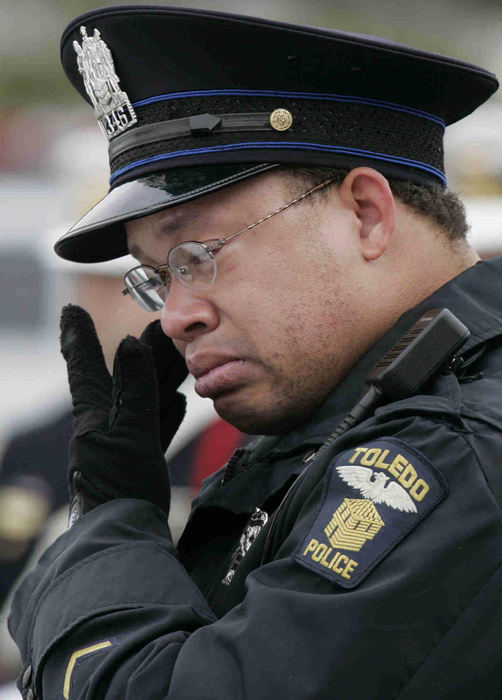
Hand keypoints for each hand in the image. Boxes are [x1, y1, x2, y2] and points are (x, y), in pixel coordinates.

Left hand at [60, 305, 187, 522]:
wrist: (123, 540)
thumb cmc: (121, 487)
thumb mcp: (128, 432)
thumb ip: (132, 390)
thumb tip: (130, 344)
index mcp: (93, 415)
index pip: (86, 366)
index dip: (79, 338)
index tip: (70, 311)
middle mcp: (103, 426)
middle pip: (124, 380)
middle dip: (140, 353)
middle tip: (155, 328)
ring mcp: (120, 446)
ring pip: (143, 402)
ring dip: (158, 379)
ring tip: (176, 358)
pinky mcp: (137, 465)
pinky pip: (153, 430)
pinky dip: (165, 415)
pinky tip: (177, 405)